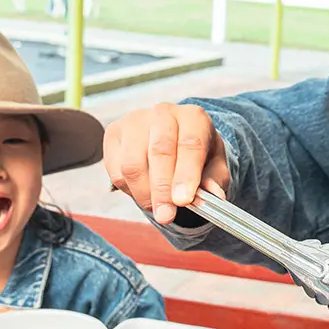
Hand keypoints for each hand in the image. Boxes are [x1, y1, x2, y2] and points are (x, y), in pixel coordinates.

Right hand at [103, 103, 229, 224]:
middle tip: (166, 216)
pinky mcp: (114, 133)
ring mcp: (135, 120)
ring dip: (144, 194)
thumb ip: (214, 180)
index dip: (186, 175)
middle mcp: (164, 113)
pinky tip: (143, 193)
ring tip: (157, 208)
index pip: (190, 144)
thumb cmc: (196, 155)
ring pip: (133, 164)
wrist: (173, 140)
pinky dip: (129, 190)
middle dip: (162, 190)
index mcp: (193, 117)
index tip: (183, 201)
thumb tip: (214, 196)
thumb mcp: (214, 166)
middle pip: (159, 152)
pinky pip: (115, 170)